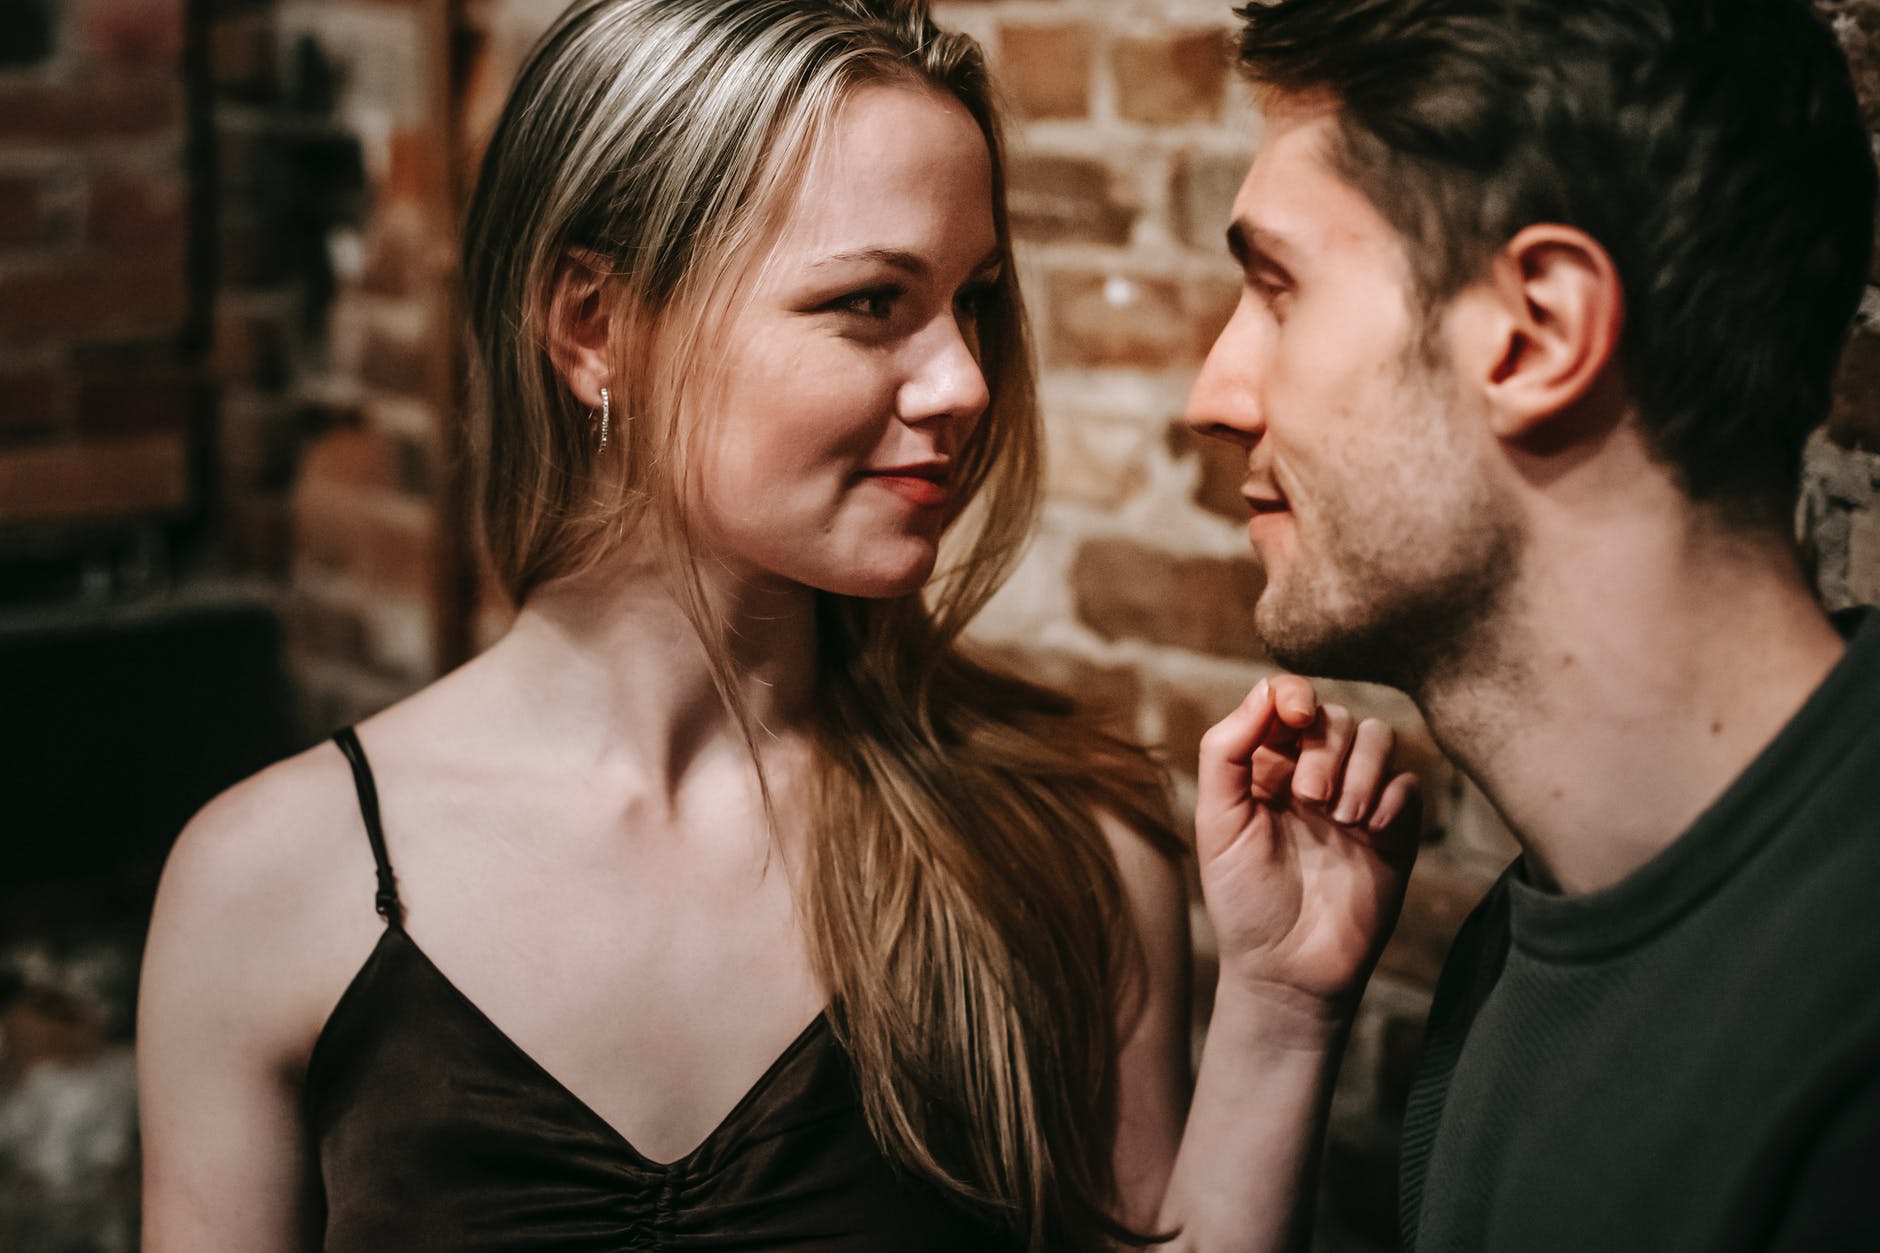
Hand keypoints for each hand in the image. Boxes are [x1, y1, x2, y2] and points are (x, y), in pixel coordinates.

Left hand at [1195, 675, 1419, 1028]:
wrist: (1287, 969)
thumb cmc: (1244, 897)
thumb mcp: (1217, 820)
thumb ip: (1227, 751)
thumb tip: (1264, 690)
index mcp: (1265, 766)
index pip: (1287, 700)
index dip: (1294, 694)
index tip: (1293, 716)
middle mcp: (1313, 773)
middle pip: (1336, 716)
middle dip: (1326, 748)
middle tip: (1310, 799)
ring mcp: (1356, 800)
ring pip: (1379, 738)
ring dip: (1362, 768)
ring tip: (1341, 818)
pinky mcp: (1394, 830)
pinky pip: (1409, 784)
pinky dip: (1392, 797)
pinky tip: (1370, 832)